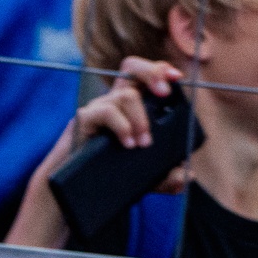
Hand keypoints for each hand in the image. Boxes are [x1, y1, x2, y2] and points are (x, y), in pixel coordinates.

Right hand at [45, 55, 191, 191]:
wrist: (71, 192)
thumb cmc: (105, 176)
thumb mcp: (144, 177)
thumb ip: (168, 177)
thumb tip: (186, 176)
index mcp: (129, 105)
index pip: (144, 74)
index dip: (160, 69)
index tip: (177, 78)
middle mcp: (113, 100)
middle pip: (131, 66)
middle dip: (153, 73)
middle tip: (164, 93)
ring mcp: (97, 108)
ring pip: (126, 95)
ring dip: (141, 119)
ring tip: (142, 144)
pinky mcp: (84, 120)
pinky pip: (106, 111)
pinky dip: (123, 126)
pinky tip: (127, 144)